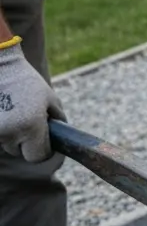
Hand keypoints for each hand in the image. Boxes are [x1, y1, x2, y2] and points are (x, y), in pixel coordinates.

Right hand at [0, 42, 64, 162]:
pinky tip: (5, 114)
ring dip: (13, 136)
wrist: (0, 68)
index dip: (44, 151)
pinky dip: (3, 130)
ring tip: (16, 115)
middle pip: (21, 152)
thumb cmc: (28, 82)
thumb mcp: (51, 99)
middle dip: (27, 143)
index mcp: (32, 127)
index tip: (45, 144)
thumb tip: (62, 137)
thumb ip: (58, 120)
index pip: (38, 157)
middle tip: (29, 125)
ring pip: (8, 145)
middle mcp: (11, 133)